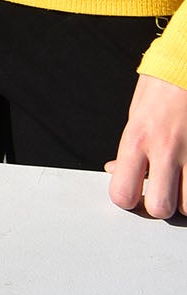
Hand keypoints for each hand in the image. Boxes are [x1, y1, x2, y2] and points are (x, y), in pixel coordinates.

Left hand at [107, 74, 186, 219]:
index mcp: (137, 139)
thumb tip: (115, 171)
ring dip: (186, 199)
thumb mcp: (137, 113)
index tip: (133, 192)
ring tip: (182, 182)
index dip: (128, 198)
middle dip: (161, 205)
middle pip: (161, 208)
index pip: (123, 193)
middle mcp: (166, 149)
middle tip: (162, 191)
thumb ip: (129, 147)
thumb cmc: (164, 86)